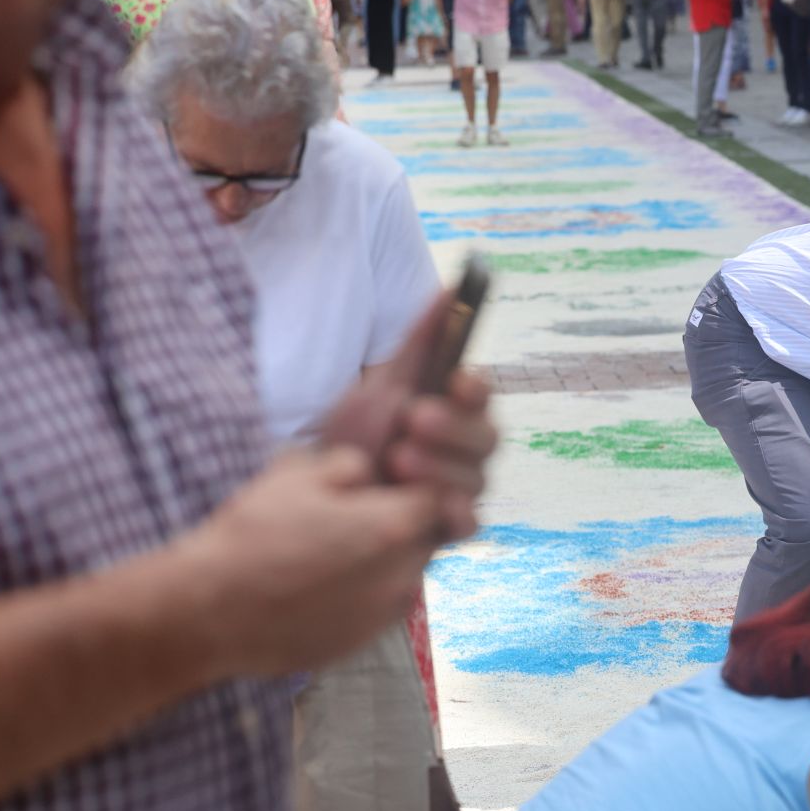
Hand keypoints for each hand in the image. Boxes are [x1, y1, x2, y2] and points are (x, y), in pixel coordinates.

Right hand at [175, 447, 444, 679]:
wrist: (207, 612)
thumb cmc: (250, 536)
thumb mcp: (296, 475)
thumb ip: (350, 464)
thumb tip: (370, 470)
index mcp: (394, 527)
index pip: (438, 496)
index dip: (415, 484)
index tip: (389, 480)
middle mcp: (402, 575)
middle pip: (425, 539)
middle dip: (401, 523)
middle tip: (356, 514)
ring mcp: (384, 615)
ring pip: (405, 576)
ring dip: (384, 560)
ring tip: (332, 551)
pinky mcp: (361, 643)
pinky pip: (379, 610)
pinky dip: (363, 594)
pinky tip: (322, 585)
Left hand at [320, 291, 499, 541]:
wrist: (323, 492)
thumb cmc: (359, 433)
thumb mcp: (385, 381)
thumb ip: (424, 338)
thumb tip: (456, 282)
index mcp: (457, 408)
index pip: (481, 393)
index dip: (475, 387)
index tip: (456, 379)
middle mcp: (468, 449)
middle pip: (486, 437)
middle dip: (452, 428)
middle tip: (413, 419)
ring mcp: (462, 489)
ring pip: (475, 479)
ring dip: (439, 467)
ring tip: (396, 460)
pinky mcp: (448, 528)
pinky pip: (469, 523)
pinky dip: (455, 514)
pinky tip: (432, 504)